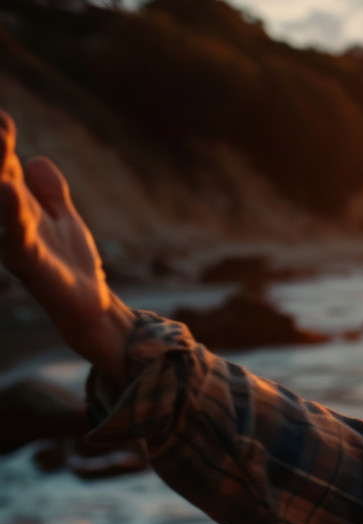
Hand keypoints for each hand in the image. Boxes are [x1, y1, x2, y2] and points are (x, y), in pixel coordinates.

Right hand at [1, 109, 132, 382]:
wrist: (89, 308)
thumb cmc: (71, 266)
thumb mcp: (64, 220)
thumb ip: (50, 191)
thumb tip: (37, 159)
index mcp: (21, 206)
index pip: (6, 164)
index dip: (1, 138)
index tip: (1, 113)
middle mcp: (13, 219)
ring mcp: (19, 238)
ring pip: (2, 197)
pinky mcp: (30, 260)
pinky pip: (17, 231)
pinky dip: (11, 209)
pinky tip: (5, 187)